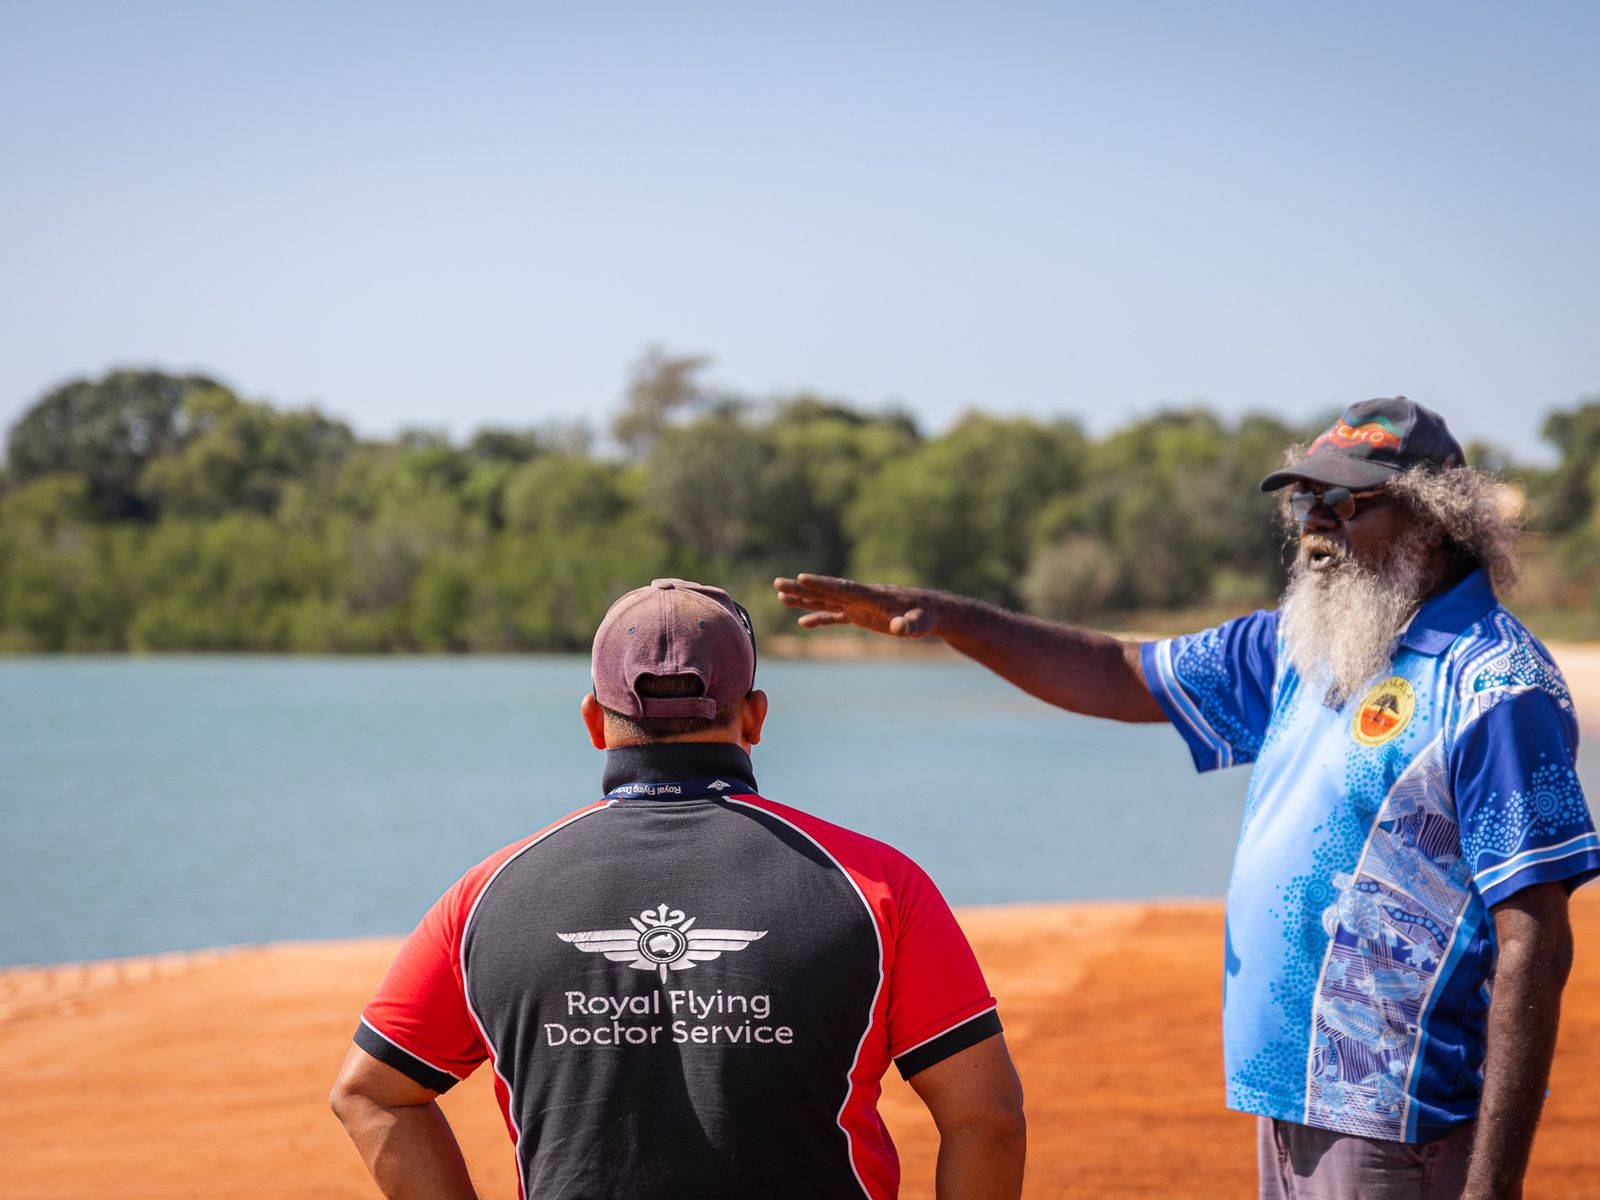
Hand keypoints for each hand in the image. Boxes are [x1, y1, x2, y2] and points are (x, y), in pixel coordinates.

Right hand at [773, 574, 943, 637]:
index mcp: (871, 595)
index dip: (822, 584)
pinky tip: (802, 623)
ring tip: (779, 596)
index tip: (800, 578)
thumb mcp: (920, 623)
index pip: (842, 588)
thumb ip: (910, 625)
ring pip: (825, 600)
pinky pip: (835, 616)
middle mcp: (860, 597)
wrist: (931, 612)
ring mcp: (859, 606)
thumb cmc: (926, 616)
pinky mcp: (861, 615)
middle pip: (826, 591)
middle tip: (777, 584)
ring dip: (803, 599)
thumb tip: (901, 628)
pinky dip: (819, 618)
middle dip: (802, 588)